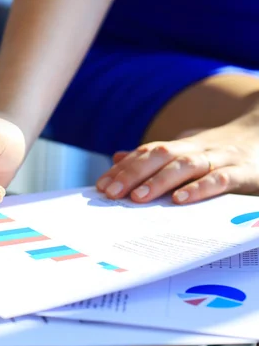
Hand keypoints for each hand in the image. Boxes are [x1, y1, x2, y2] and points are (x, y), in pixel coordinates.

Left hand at [95, 120, 258, 203]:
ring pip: (187, 166)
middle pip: (161, 156)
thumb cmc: (220, 150)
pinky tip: (181, 200)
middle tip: (111, 193)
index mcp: (182, 146)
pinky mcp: (244, 173)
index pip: (146, 153)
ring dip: (160, 181)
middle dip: (133, 174)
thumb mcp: (185, 151)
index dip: (123, 169)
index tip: (101, 186)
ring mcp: (221, 159)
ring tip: (138, 197)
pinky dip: (200, 189)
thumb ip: (153, 157)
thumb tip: (117, 158)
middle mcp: (197, 149)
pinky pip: (221, 179)